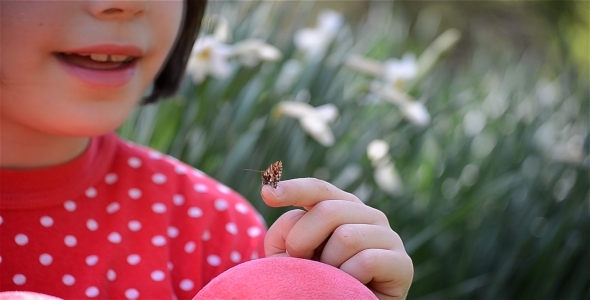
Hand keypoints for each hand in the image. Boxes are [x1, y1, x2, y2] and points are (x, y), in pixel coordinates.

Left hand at [262, 178, 412, 299]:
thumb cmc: (318, 282)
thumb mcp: (293, 256)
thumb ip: (288, 231)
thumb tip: (288, 210)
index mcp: (342, 207)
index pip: (318, 189)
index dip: (293, 188)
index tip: (268, 193)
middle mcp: (368, 215)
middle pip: (328, 210)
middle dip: (303, 241)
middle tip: (302, 265)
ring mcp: (388, 236)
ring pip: (346, 236)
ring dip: (328, 265)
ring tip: (332, 278)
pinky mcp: (402, 263)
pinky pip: (365, 261)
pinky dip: (348, 278)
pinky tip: (351, 286)